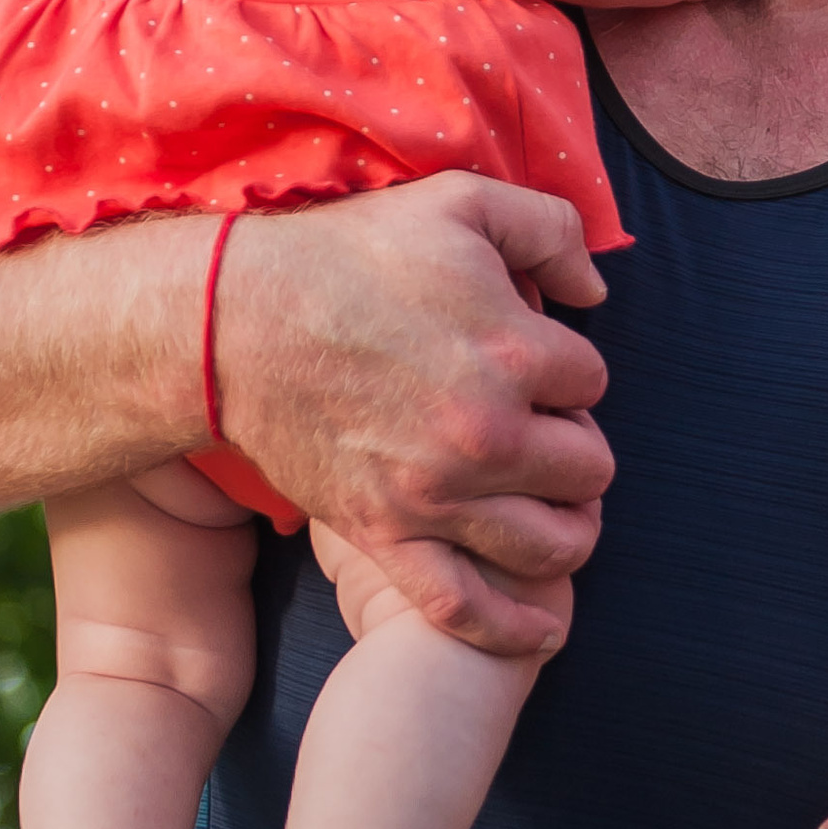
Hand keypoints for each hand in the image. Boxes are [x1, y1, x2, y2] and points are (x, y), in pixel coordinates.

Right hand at [215, 175, 615, 657]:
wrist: (234, 322)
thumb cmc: (347, 255)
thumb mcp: (459, 200)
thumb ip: (550, 227)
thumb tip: (594, 287)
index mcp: (516, 351)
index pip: (592, 381)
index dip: (566, 370)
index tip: (533, 363)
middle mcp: (488, 434)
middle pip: (589, 468)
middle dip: (573, 445)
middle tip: (538, 428)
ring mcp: (437, 494)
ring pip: (553, 544)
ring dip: (565, 528)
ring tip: (548, 507)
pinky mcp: (386, 535)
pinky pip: (466, 606)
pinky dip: (513, 627)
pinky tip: (543, 627)